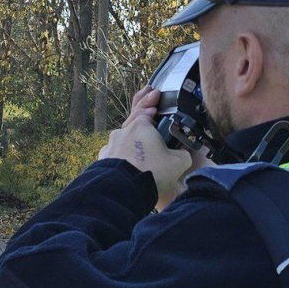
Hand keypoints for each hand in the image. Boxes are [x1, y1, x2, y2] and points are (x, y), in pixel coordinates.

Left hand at [99, 87, 191, 208]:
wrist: (124, 190)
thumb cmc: (151, 172)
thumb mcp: (178, 163)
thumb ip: (184, 154)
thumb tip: (185, 154)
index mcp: (141, 126)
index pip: (147, 111)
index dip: (153, 105)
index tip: (157, 97)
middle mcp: (123, 132)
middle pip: (133, 120)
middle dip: (142, 112)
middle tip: (147, 102)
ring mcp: (111, 145)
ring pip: (123, 137)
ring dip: (131, 137)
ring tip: (139, 142)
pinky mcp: (103, 159)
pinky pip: (114, 151)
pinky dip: (121, 151)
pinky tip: (125, 157)